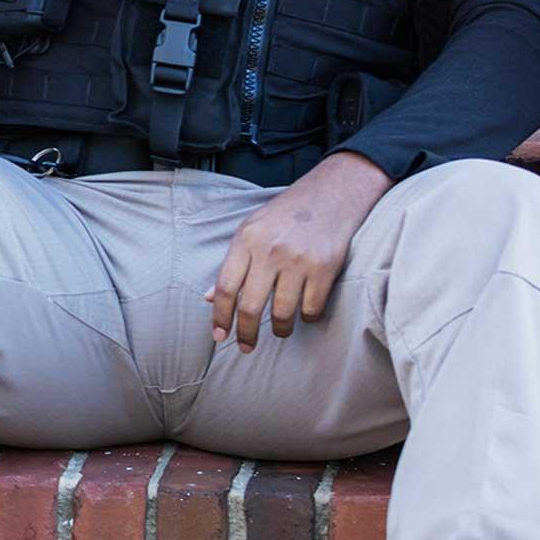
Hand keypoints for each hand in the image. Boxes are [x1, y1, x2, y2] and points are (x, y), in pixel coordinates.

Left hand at [205, 149, 391, 351]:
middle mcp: (270, 249)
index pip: (225, 287)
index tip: (219, 335)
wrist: (332, 193)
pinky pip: (311, 309)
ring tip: (280, 329)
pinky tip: (305, 311)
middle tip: (246, 346)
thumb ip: (232, 263)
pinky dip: (307, 317)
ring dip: (279, 329)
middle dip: (246, 334)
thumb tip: (207, 298)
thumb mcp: (252, 229)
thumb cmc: (288, 214)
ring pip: (281, 313)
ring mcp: (298, 259)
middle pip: (249, 306)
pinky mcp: (324, 268)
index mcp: (247, 239)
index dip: (220, 316)